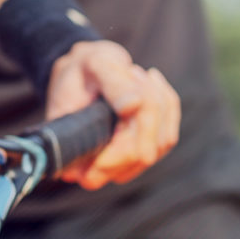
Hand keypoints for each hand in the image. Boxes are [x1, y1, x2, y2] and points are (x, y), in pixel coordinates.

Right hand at [45, 41, 180, 189]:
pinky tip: (151, 82)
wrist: (85, 71)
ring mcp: (121, 167)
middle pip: (142, 154)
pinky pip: (168, 137)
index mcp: (70, 158)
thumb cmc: (82, 70)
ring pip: (160, 144)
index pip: (107, 164)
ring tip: (134, 75)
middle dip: (147, 109)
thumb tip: (135, 105)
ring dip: (157, 103)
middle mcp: (95, 171)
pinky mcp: (141, 156)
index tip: (129, 93)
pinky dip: (167, 105)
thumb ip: (112, 84)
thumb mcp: (93, 67)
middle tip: (131, 73)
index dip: (125, 133)